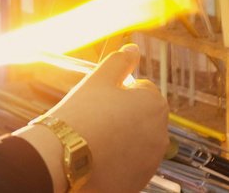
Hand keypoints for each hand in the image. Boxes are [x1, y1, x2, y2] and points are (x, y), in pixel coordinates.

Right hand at [49, 44, 167, 192]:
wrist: (66, 158)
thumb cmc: (83, 114)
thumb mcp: (99, 79)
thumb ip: (120, 61)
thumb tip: (133, 48)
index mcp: (155, 104)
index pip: (143, 89)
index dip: (120, 90)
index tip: (101, 98)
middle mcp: (162, 133)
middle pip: (144, 116)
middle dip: (127, 114)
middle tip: (97, 116)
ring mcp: (153, 160)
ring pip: (139, 140)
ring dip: (125, 137)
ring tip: (96, 137)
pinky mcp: (141, 180)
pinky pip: (133, 163)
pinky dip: (121, 159)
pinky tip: (99, 156)